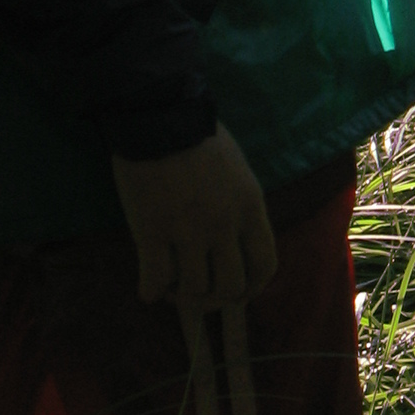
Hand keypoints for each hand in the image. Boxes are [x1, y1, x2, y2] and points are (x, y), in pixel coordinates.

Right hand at [111, 124, 277, 313]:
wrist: (159, 115)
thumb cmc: (199, 135)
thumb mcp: (239, 170)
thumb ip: (241, 206)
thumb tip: (236, 240)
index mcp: (250, 207)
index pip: (265, 264)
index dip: (253, 287)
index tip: (238, 291)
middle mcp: (224, 225)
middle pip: (231, 286)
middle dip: (216, 298)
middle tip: (200, 293)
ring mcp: (188, 231)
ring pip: (194, 290)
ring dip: (182, 296)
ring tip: (172, 288)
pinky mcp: (152, 231)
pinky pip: (156, 280)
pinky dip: (152, 291)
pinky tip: (149, 287)